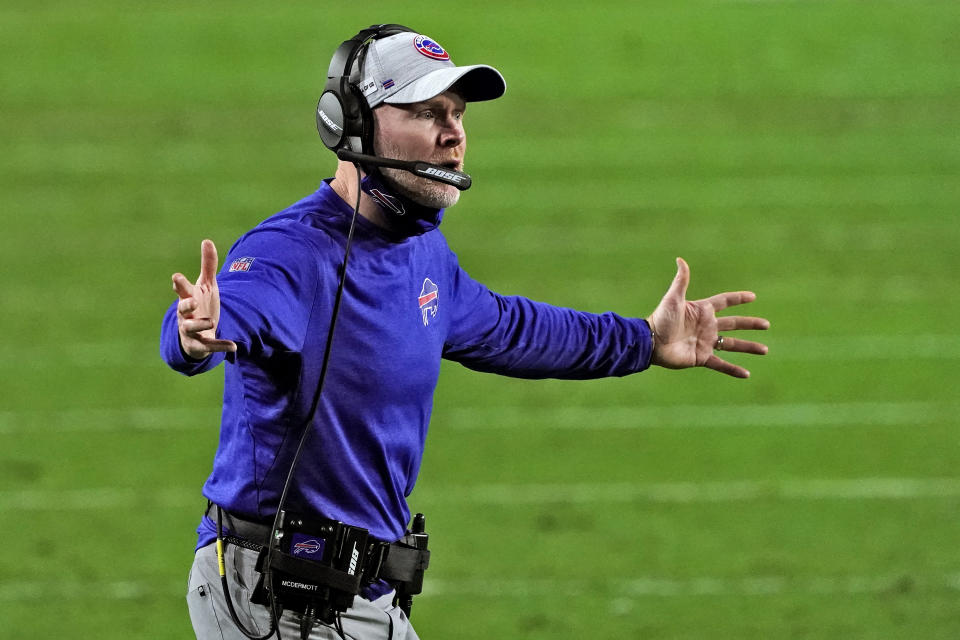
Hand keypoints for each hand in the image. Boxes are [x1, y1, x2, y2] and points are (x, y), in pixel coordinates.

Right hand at [171, 239, 236, 359]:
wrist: (196, 334)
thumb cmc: (200, 305)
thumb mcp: (206, 285)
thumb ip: (207, 266)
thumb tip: (207, 240)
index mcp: (188, 298)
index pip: (181, 290)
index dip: (179, 284)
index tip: (176, 277)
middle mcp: (186, 315)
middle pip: (182, 309)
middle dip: (185, 305)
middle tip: (191, 301)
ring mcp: (191, 331)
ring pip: (191, 328)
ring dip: (200, 324)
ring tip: (211, 320)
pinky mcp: (199, 345)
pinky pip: (209, 346)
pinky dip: (220, 346)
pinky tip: (233, 346)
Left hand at [647, 257, 768, 377]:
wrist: (652, 343)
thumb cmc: (661, 319)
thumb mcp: (673, 298)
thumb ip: (681, 280)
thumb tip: (680, 259)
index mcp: (702, 311)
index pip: (724, 302)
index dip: (738, 298)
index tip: (752, 296)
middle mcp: (707, 326)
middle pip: (734, 324)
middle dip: (750, 324)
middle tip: (766, 324)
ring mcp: (705, 342)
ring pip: (732, 344)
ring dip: (749, 347)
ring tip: (765, 350)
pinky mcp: (702, 357)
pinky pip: (721, 364)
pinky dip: (733, 369)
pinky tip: (746, 374)